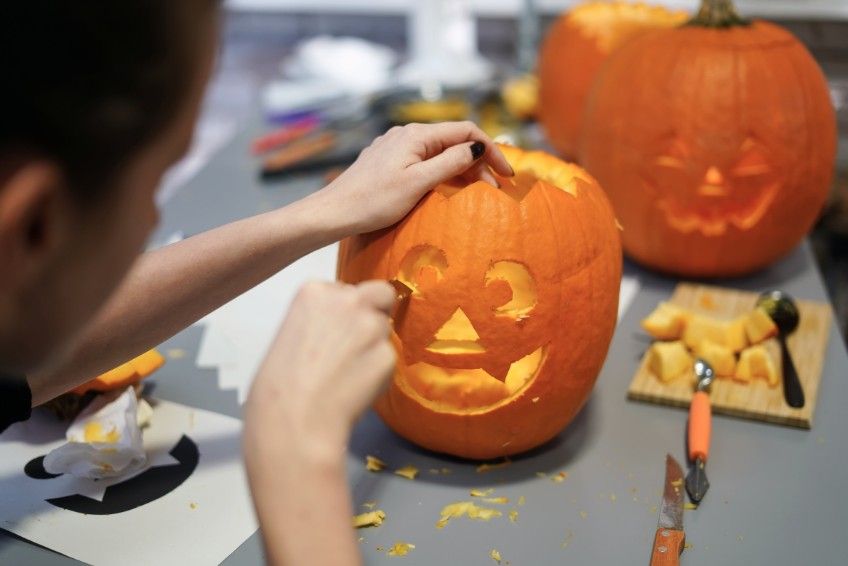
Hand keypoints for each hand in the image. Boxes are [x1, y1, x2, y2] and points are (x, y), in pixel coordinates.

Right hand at [244, 280, 395, 459]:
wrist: (294, 420)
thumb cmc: (279, 384)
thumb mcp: (291, 332)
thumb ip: (321, 319)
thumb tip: (344, 325)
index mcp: (315, 290)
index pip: (345, 288)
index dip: (343, 311)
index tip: (331, 332)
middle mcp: (347, 300)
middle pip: (379, 294)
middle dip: (374, 311)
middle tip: (358, 342)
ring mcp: (371, 326)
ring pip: (385, 329)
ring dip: (374, 346)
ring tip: (348, 374)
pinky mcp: (387, 355)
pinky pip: (388, 359)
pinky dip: (378, 373)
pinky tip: (355, 389)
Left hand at [316, 121, 513, 233]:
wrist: (333, 213)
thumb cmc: (373, 202)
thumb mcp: (418, 183)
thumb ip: (450, 163)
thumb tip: (477, 146)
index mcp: (416, 135)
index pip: (466, 132)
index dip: (491, 150)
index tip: (507, 175)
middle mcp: (406, 134)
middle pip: (454, 141)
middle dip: (478, 162)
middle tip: (495, 190)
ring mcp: (395, 148)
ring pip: (439, 152)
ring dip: (462, 169)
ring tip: (477, 192)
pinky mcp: (388, 162)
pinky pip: (424, 161)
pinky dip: (443, 173)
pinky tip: (447, 190)